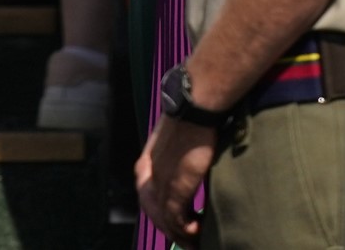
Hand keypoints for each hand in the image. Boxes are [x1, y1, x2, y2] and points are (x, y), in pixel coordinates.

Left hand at [135, 116, 215, 243]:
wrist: (195, 108)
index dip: (159, 212)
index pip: (146, 195)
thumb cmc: (191, 116)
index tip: (174, 222)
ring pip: (164, 219)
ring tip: (195, 240)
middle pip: (152, 212)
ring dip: (179, 233)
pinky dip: (186, 229)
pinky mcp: (177, 187)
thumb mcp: (175, 137)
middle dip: (168, 228)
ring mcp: (161, 182)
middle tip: (185, 238)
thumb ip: (176, 152)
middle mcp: (149, 175)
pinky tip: (198, 230)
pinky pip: (176, 218)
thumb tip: (189, 156)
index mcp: (146, 162)